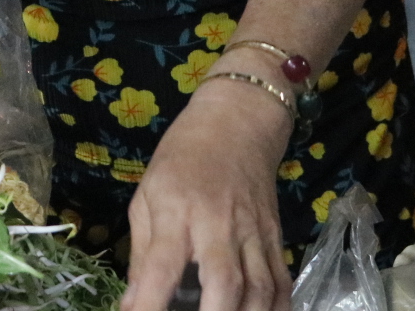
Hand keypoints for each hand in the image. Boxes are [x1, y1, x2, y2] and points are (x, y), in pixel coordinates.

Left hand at [124, 80, 293, 310]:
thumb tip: (131, 305)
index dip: (150, 303)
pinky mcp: (276, 236)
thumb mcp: (147, 194)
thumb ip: (141, 253)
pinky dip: (278, 308)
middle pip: (224, 281)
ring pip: (260, 287)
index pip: (161, 265)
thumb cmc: (183, 157)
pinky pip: (283, 281)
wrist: (238, 122)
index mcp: (176, 211)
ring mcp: (253, 232)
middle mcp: (218, 224)